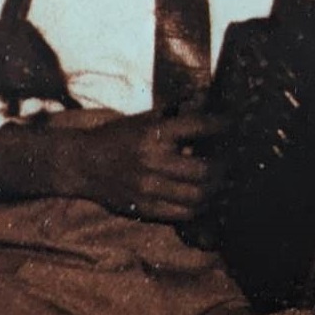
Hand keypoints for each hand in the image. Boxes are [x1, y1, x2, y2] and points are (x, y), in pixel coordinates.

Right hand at [49, 109, 224, 223]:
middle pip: (206, 170)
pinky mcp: (146, 207)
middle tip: (230, 163)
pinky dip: (200, 206)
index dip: (223, 125)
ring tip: (220, 183)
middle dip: (225, 167)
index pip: (200, 127)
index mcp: (154, 134)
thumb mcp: (142, 120)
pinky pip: (184, 213)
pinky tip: (203, 199)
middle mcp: (153, 161)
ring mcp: (149, 188)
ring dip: (216, 190)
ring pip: (199, 195)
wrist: (82, 164)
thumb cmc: (115, 138)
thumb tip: (205, 102)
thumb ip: (174, 114)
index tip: (232, 125)